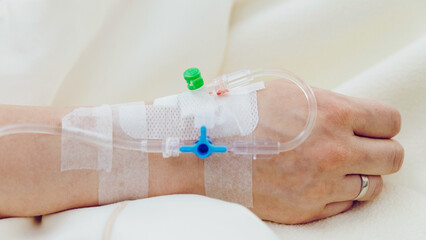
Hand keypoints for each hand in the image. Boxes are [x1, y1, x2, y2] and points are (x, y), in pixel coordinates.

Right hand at [250, 79, 403, 223]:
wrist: (204, 152)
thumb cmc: (240, 116)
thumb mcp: (287, 94)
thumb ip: (327, 104)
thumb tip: (353, 115)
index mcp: (332, 113)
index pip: (389, 121)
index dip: (382, 125)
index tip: (372, 128)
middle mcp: (333, 151)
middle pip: (392, 157)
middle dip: (380, 152)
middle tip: (361, 149)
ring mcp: (322, 184)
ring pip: (373, 186)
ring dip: (359, 175)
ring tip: (334, 167)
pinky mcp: (308, 209)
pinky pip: (345, 205)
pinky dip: (337, 194)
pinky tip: (316, 181)